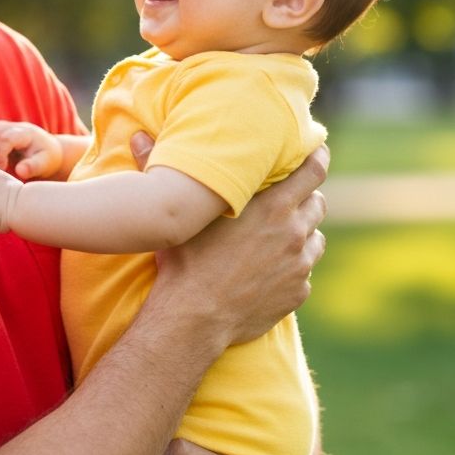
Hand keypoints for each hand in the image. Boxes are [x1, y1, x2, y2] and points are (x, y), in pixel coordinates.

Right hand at [0, 120, 62, 179]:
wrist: (49, 152)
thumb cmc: (47, 159)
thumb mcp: (44, 165)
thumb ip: (32, 167)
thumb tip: (20, 171)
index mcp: (27, 133)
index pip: (6, 138)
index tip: (2, 169)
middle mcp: (15, 127)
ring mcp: (7, 127)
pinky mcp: (0, 131)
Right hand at [153, 146, 327, 347]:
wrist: (194, 318)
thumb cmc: (184, 260)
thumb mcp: (178, 212)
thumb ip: (159, 168)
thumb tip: (136, 135)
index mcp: (272, 206)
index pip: (313, 170)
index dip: (318, 157)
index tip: (317, 150)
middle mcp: (293, 232)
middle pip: (317, 203)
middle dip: (305, 198)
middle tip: (287, 199)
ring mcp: (299, 265)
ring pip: (314, 238)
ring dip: (301, 233)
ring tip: (277, 236)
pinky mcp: (297, 292)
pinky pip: (303, 272)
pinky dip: (292, 267)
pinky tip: (267, 270)